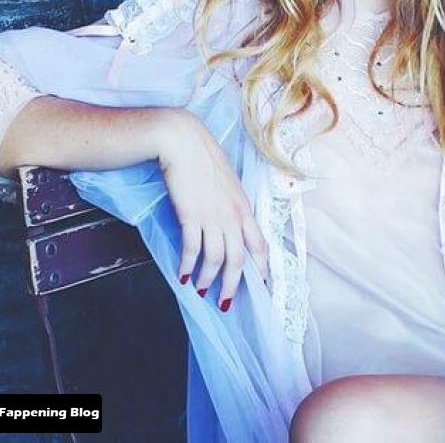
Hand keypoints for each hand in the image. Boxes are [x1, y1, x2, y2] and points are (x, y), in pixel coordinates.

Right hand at [156, 108, 268, 308]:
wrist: (183, 141)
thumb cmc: (203, 158)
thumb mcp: (226, 183)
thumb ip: (230, 205)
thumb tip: (229, 225)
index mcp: (244, 207)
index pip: (260, 245)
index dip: (262, 269)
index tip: (262, 287)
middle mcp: (233, 215)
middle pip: (238, 259)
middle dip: (233, 285)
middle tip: (225, 303)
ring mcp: (212, 216)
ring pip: (215, 259)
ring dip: (208, 279)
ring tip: (201, 290)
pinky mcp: (190, 215)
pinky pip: (191, 248)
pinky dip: (187, 265)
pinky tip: (181, 274)